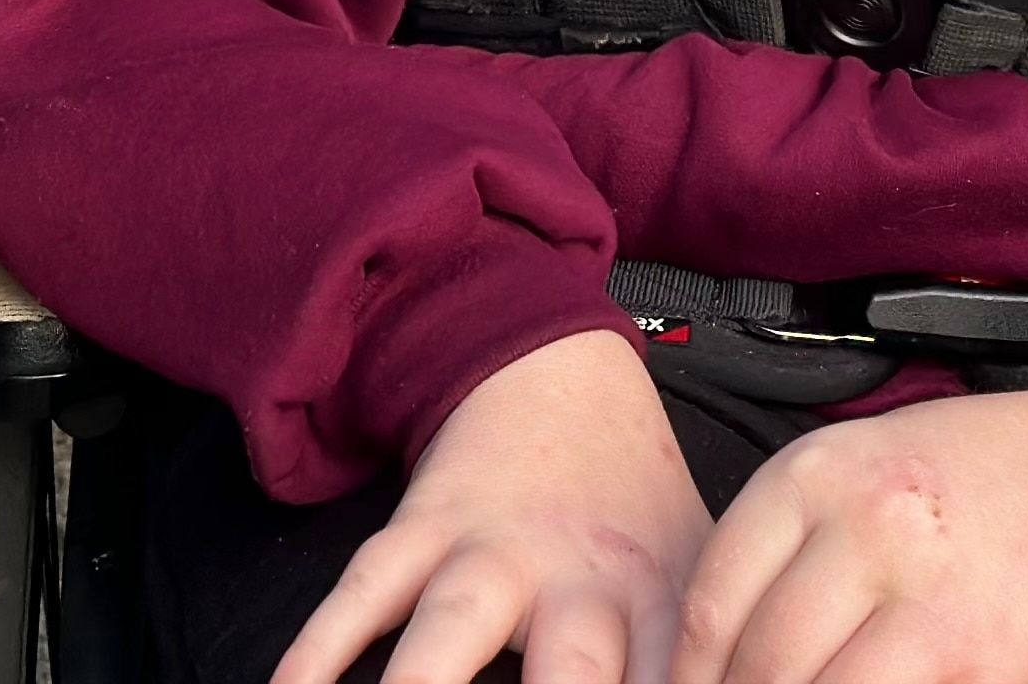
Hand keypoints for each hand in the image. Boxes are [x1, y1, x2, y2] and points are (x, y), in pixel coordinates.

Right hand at [273, 328, 713, 683]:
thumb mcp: (700, 579)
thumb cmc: (636, 512)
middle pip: (570, 680)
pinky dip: (320, 646)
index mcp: (662, 605)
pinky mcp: (424, 526)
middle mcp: (580, 581)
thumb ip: (707, 661)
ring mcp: (494, 550)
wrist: (562, 374)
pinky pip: (362, 591)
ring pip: (449, 632)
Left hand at [673, 379, 1027, 683]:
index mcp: (818, 475)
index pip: (714, 600)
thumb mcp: (851, 477)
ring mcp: (933, 597)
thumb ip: (779, 552)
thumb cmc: (957, 482)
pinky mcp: (986, 660)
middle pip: (763, 663)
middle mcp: (871, 527)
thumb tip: (702, 660)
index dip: (689, 675)